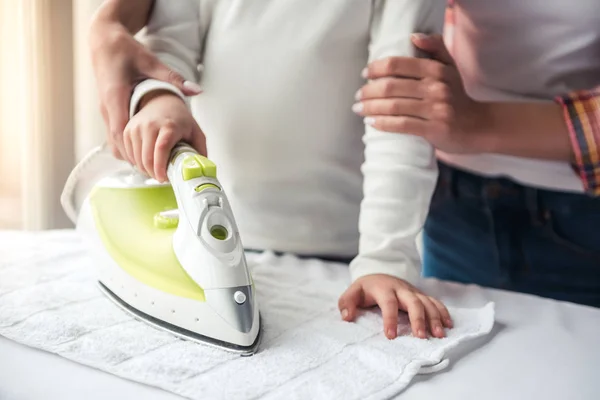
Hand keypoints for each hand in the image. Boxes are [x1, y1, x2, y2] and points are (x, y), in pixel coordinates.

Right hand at [89, 13, 201, 160]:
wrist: (103, 41)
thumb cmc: (126, 51)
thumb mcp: (150, 61)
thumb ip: (173, 79)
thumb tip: (196, 90)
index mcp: (116, 96)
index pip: (122, 131)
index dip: (135, 150)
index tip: (151, 163)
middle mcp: (107, 107)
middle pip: (118, 142)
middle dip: (136, 159)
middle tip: (157, 174)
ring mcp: (105, 111)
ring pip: (115, 142)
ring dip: (131, 156)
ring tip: (152, 169)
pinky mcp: (107, 113)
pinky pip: (114, 137)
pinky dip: (126, 149)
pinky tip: (142, 155)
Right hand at [123, 92, 205, 181]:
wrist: (162, 103)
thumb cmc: (180, 121)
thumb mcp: (196, 133)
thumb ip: (200, 152)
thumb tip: (200, 171)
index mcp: (169, 126)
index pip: (161, 148)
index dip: (160, 167)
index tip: (163, 178)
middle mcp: (150, 125)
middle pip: (147, 158)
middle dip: (153, 174)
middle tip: (162, 178)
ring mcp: (136, 128)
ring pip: (137, 159)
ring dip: (145, 170)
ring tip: (156, 170)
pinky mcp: (128, 131)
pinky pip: (129, 155)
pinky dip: (137, 163)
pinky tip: (147, 162)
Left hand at [338, 274, 452, 339]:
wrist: (379, 271)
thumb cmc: (365, 287)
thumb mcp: (352, 292)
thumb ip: (346, 303)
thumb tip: (346, 316)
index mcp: (384, 289)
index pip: (388, 304)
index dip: (390, 319)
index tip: (390, 336)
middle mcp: (401, 289)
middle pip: (413, 302)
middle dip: (418, 319)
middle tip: (421, 337)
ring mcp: (413, 292)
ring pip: (427, 302)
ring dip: (435, 318)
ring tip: (439, 334)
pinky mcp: (421, 295)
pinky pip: (435, 302)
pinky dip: (443, 312)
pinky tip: (448, 324)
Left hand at [354, 33, 491, 153]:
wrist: (478, 126)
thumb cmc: (457, 96)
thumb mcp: (451, 68)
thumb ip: (436, 48)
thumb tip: (414, 37)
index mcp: (437, 70)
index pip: (398, 65)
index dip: (376, 68)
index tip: (365, 74)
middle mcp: (436, 88)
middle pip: (391, 87)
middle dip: (368, 91)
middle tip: (358, 96)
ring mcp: (435, 109)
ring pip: (393, 107)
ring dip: (370, 108)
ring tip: (359, 109)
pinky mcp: (434, 129)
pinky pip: (401, 125)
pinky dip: (383, 124)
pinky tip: (371, 123)